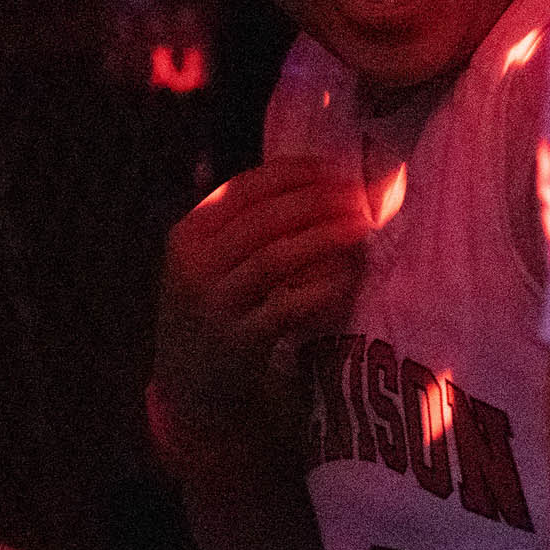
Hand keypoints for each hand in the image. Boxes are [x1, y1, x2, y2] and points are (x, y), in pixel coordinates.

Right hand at [155, 157, 369, 420]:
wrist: (192, 381)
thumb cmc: (215, 305)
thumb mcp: (207, 257)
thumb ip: (241, 216)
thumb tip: (301, 169)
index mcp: (188, 234)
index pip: (243, 188)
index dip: (293, 172)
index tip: (334, 168)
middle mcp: (195, 266)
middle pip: (263, 219)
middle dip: (317, 201)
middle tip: (358, 195)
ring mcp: (215, 305)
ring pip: (275, 258)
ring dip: (324, 236)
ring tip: (361, 225)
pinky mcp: (240, 342)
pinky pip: (288, 307)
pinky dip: (321, 286)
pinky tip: (347, 275)